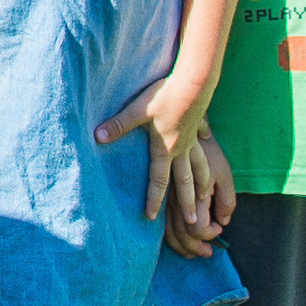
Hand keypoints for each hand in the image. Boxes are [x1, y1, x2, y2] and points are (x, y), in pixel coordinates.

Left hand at [96, 75, 207, 221]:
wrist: (194, 83)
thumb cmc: (164, 96)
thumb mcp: (138, 110)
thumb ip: (119, 125)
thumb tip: (97, 136)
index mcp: (165, 149)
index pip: (158, 180)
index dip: (154, 199)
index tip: (151, 217)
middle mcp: (181, 149)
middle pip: (184, 182)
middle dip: (187, 204)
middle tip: (193, 223)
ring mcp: (192, 139)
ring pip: (199, 168)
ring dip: (202, 185)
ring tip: (206, 199)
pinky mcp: (198, 125)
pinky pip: (203, 146)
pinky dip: (206, 150)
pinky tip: (207, 145)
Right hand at [163, 130, 234, 257]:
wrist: (183, 125)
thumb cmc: (209, 150)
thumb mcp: (225, 173)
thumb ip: (227, 201)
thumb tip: (224, 222)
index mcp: (193, 192)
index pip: (197, 227)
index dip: (209, 234)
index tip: (219, 229)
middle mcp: (176, 197)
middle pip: (181, 233)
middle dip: (195, 247)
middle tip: (209, 252)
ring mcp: (165, 196)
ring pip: (168, 231)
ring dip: (180, 246)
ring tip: (193, 253)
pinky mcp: (160, 194)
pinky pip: (162, 222)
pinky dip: (170, 236)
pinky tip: (179, 239)